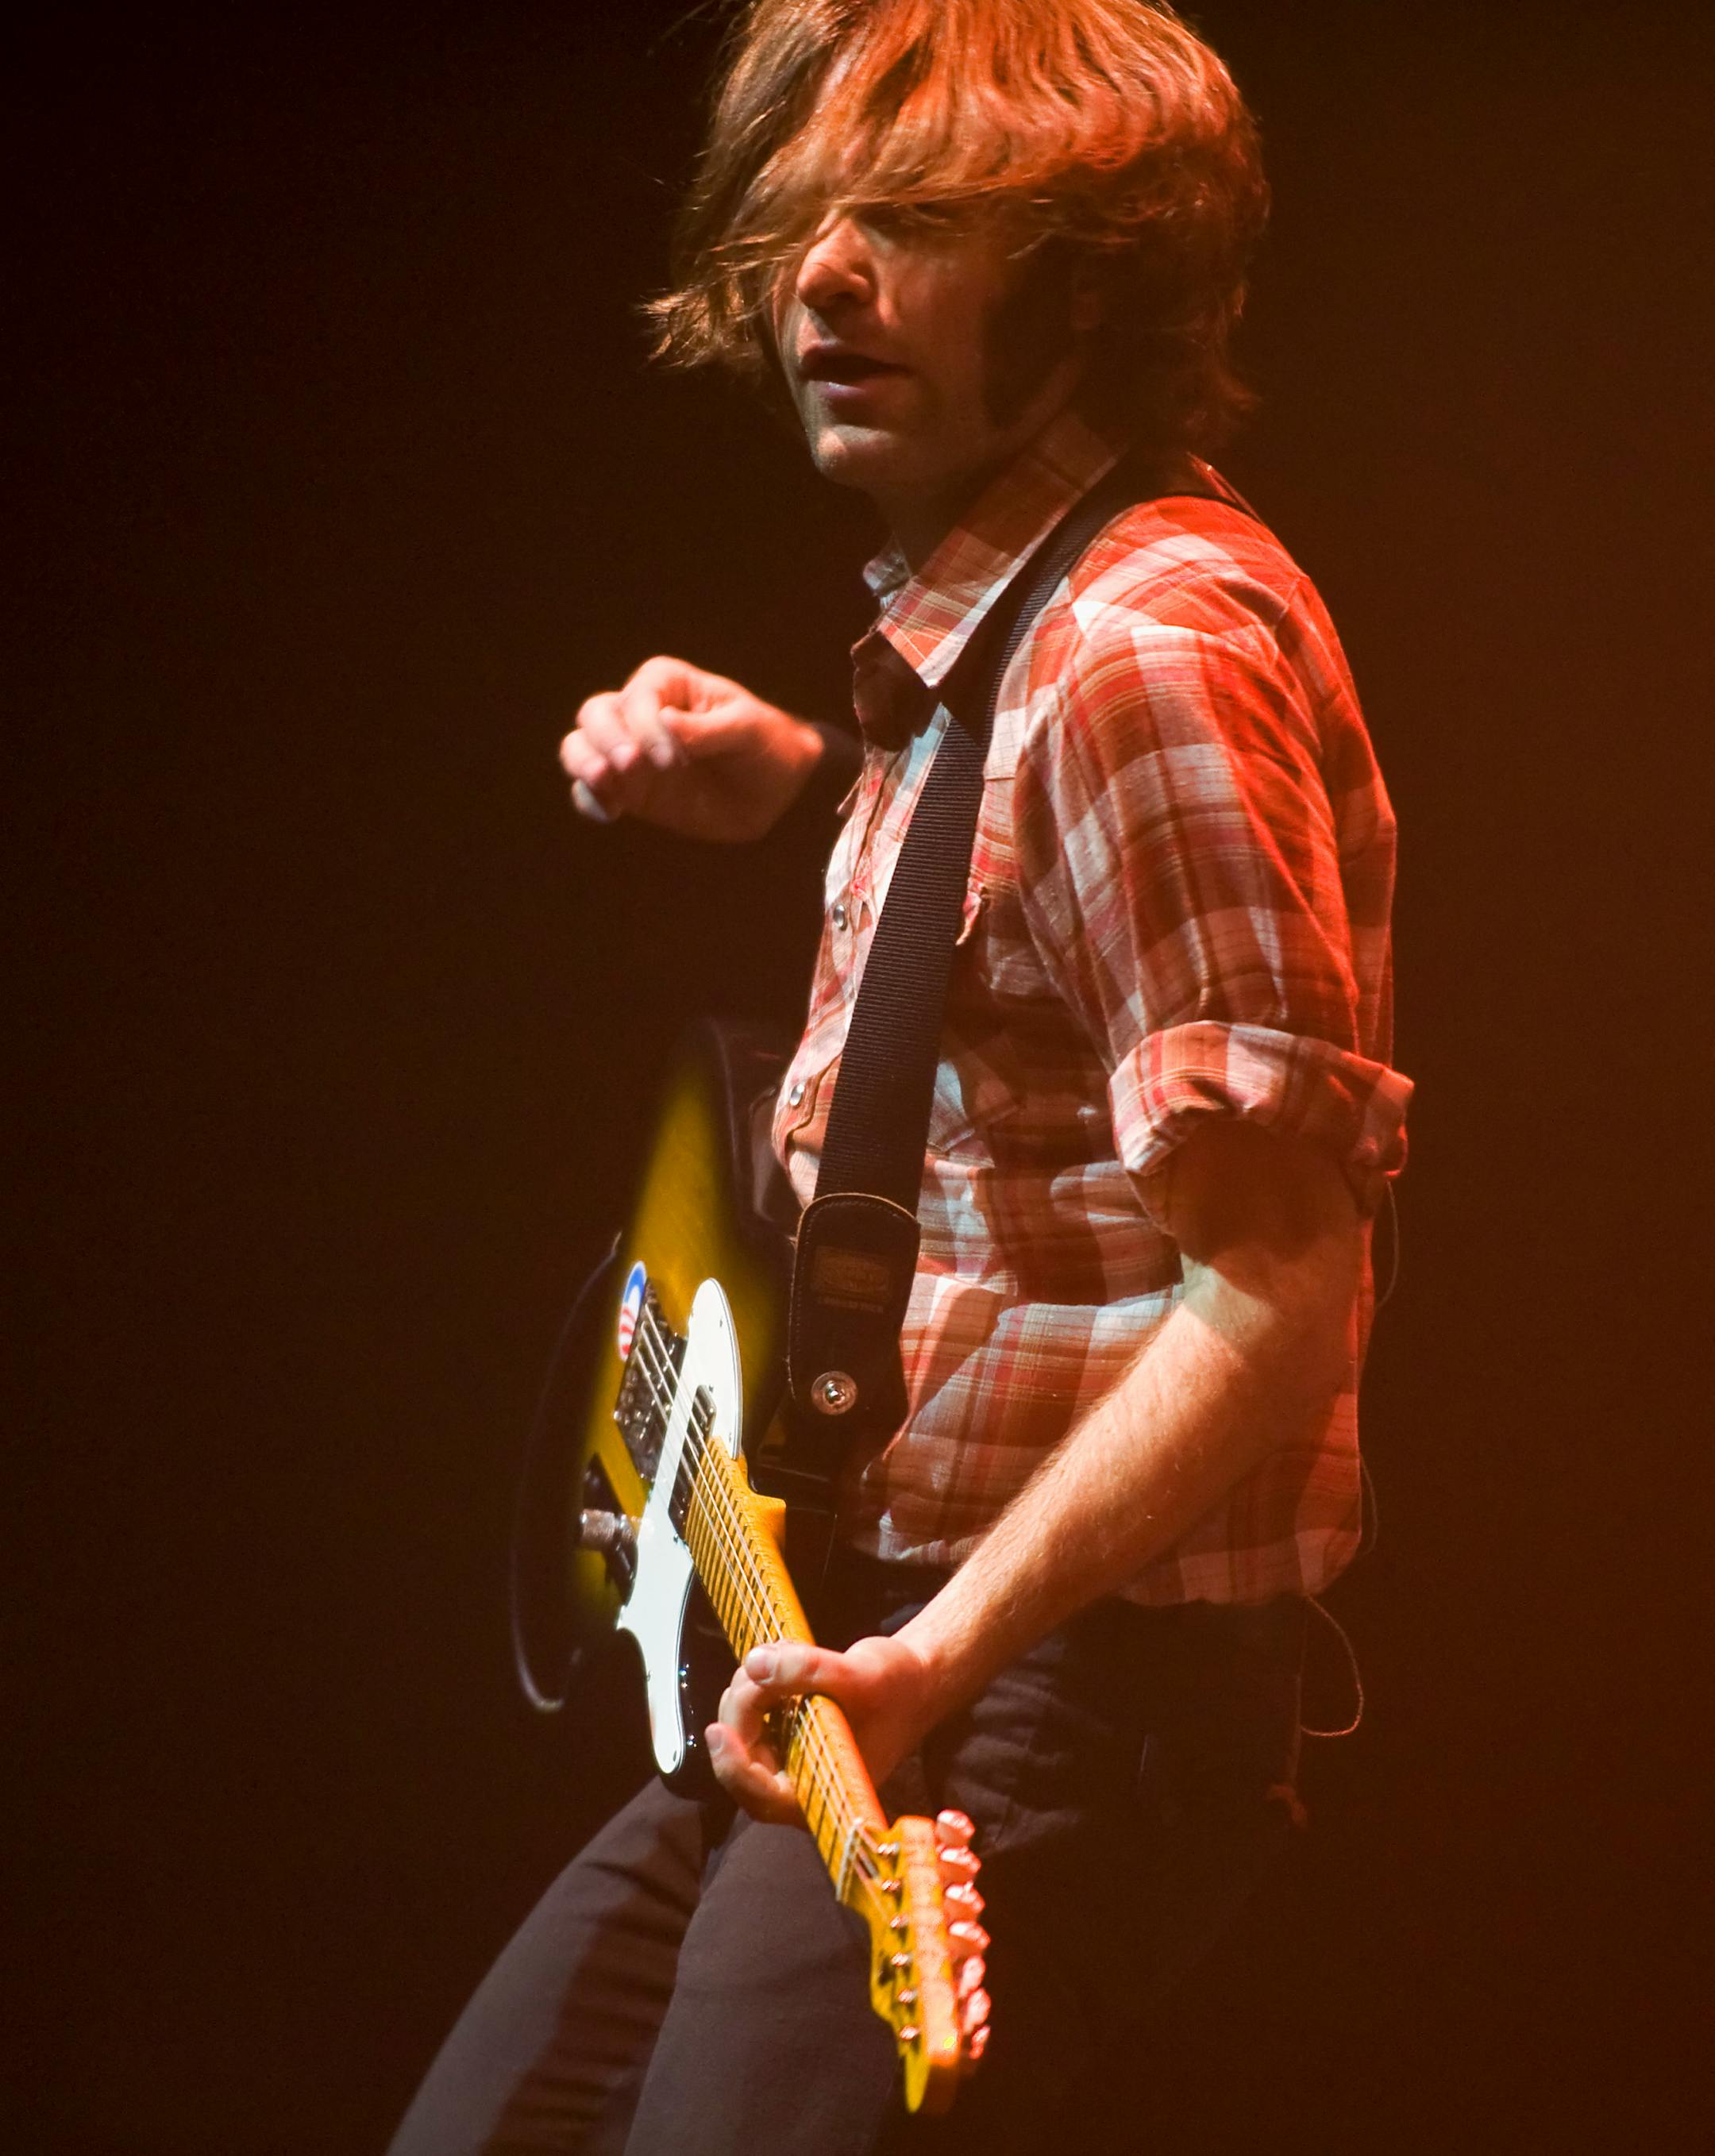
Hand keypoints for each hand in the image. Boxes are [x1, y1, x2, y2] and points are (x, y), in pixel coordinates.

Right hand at [560, 655, 824, 843]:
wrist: (777, 790)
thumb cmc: (765, 745)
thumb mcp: (747, 730)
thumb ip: (706, 729)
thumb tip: (664, 720)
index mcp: (666, 684)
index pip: (637, 698)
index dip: (645, 726)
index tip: (671, 759)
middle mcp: (640, 713)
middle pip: (595, 715)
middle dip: (606, 739)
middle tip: (630, 766)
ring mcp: (630, 752)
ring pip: (580, 746)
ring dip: (584, 763)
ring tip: (604, 782)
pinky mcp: (629, 790)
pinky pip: (590, 790)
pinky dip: (588, 799)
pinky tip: (609, 813)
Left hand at [706, 1633, 941, 1825]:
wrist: (915, 1680)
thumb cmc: (897, 1688)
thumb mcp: (858, 1674)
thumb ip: (806, 1669)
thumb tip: (754, 1665)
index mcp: (821, 1792)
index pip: (761, 1795)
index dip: (733, 1766)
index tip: (718, 1730)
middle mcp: (801, 1784)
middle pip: (744, 1759)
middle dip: (743, 1710)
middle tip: (760, 1666)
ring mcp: (791, 1759)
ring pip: (743, 1734)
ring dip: (748, 1693)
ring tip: (779, 1658)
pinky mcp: (787, 1736)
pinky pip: (753, 1716)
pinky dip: (757, 1687)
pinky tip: (780, 1661)